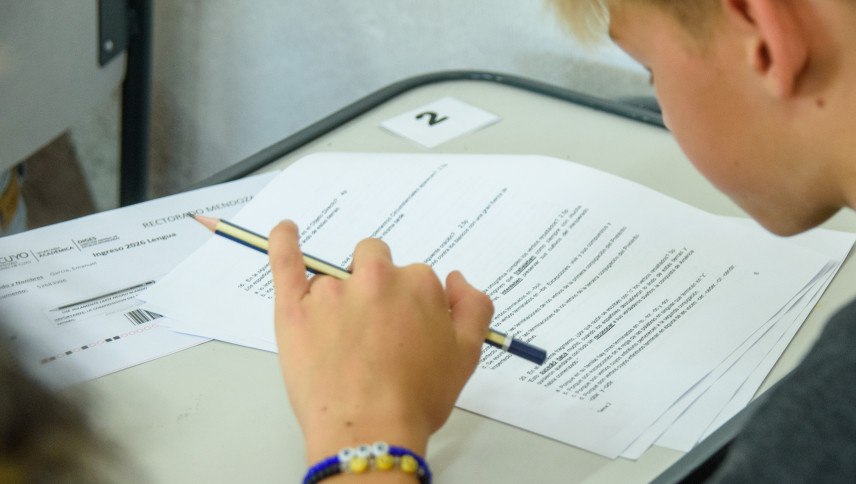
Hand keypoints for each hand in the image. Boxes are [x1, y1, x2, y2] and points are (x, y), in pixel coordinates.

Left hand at [268, 221, 493, 462]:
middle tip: (373, 332)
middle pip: (374, 262)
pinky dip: (284, 241)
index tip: (403, 333)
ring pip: (335, 279)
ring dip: (337, 298)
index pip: (413, 278)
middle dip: (375, 287)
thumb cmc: (416, 398)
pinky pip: (286, 260)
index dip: (408, 306)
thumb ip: (473, 306)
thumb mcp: (467, 354)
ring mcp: (332, 290)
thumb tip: (456, 279)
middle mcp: (375, 277)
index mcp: (418, 284)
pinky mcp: (294, 306)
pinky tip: (287, 230)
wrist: (370, 430)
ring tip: (339, 344)